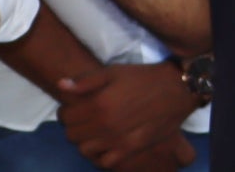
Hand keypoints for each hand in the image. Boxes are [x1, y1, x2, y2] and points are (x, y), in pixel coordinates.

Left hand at [55, 62, 198, 168]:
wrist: (174, 90)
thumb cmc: (141, 78)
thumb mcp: (113, 72)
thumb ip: (85, 81)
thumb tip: (61, 85)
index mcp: (99, 104)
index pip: (65, 117)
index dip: (65, 112)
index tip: (72, 108)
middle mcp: (106, 126)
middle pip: (72, 135)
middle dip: (72, 126)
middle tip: (82, 119)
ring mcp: (118, 141)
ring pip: (85, 150)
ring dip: (84, 141)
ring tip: (92, 131)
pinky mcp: (131, 150)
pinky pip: (105, 162)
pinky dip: (100, 155)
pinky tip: (105, 144)